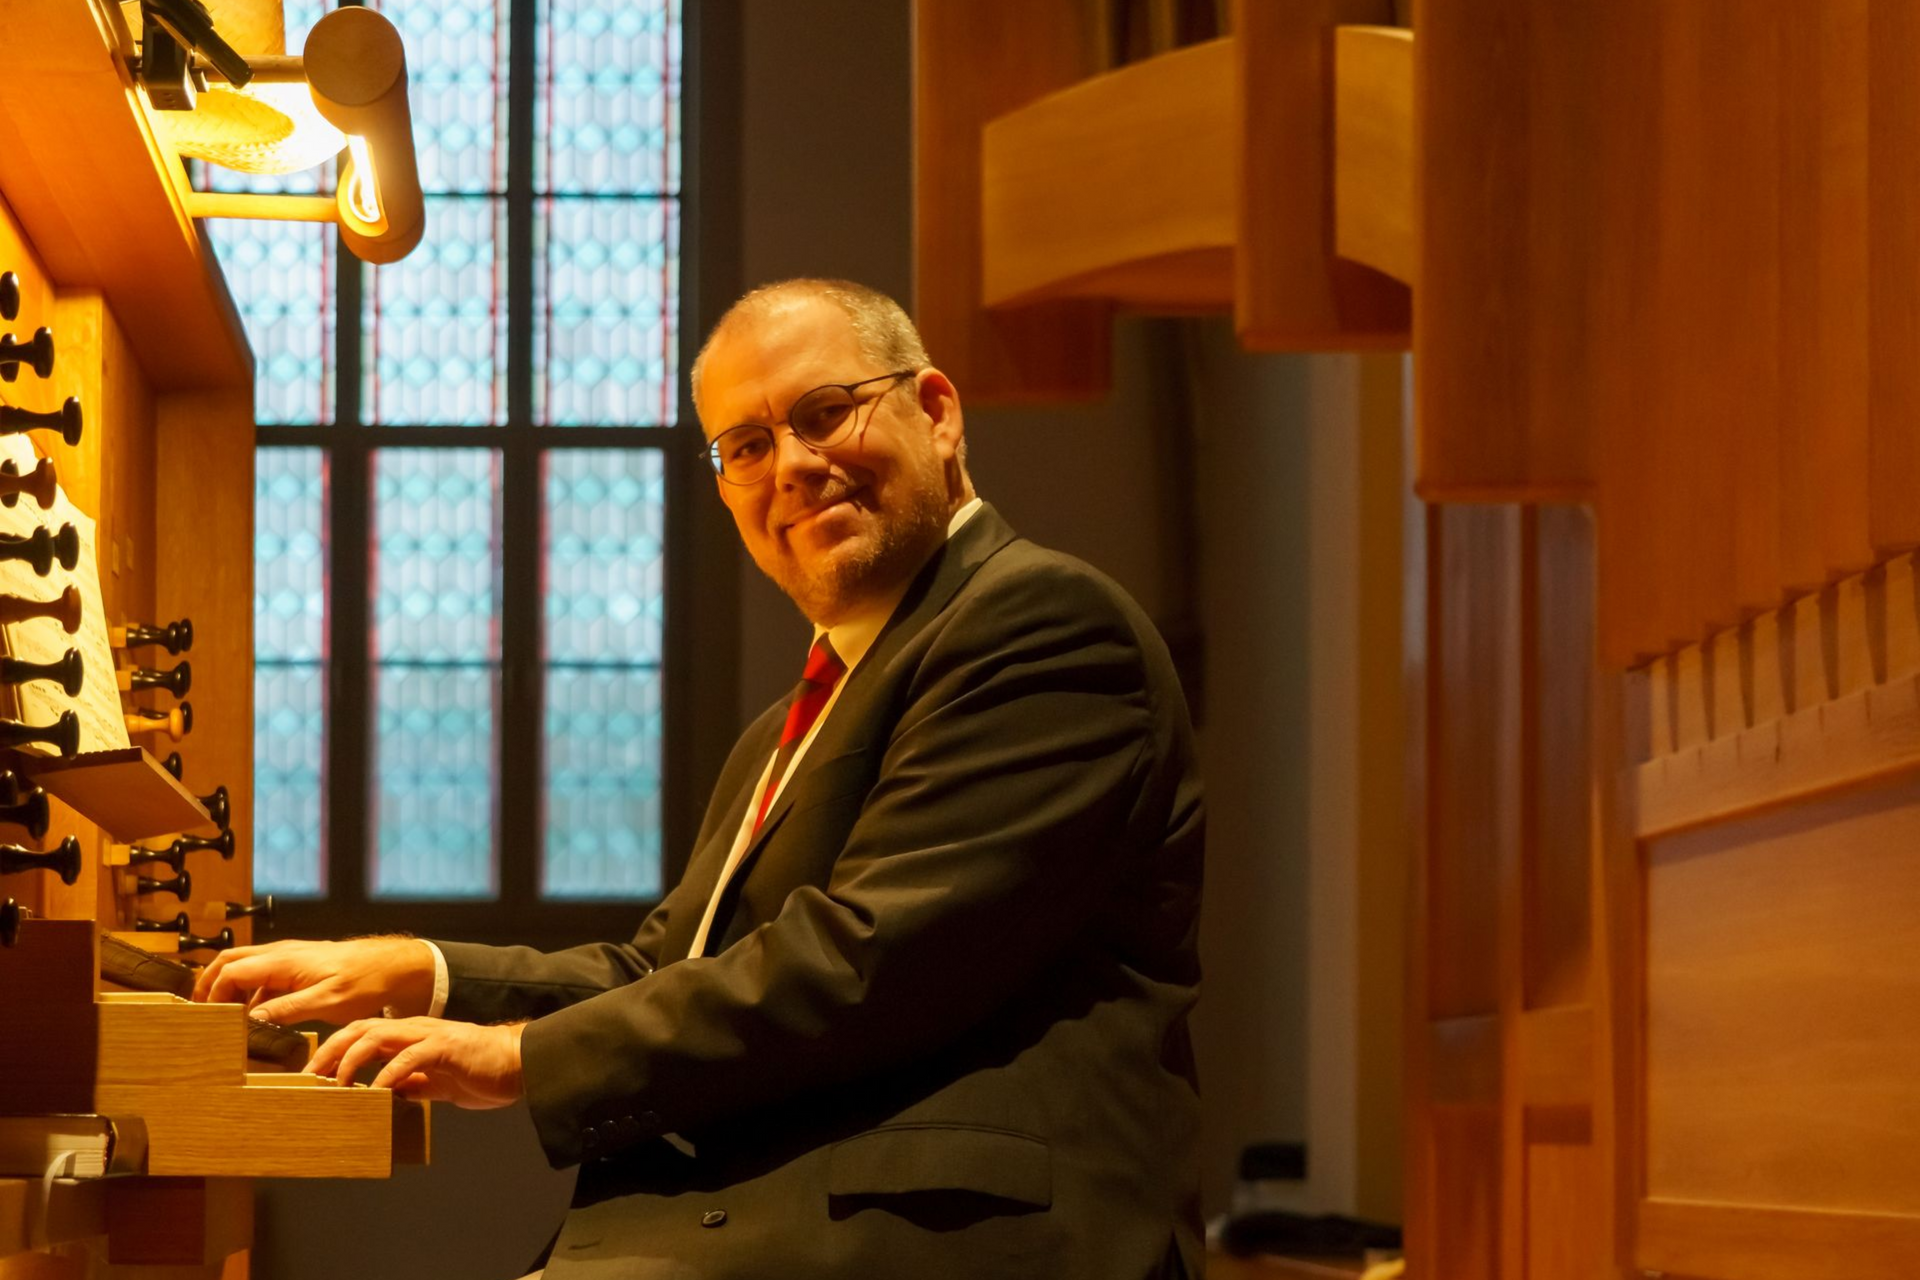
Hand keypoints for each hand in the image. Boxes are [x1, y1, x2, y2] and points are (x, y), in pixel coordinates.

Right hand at [190, 937, 436, 1025]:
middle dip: (211, 982)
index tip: (207, 1015)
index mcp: (283, 961)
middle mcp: (282, 954)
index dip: (213, 992)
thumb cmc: (364, 981)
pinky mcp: (301, 966)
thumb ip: (285, 1010)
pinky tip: (255, 1014)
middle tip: (201, 1010)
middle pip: (232, 962)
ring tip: (223, 1015)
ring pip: (247, 967)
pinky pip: (265, 975)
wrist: (394, 967)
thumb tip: (250, 1020)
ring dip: (230, 987)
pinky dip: (251, 991)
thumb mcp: (325, 1002)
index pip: (231, 971)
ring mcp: (291, 958)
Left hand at [308, 1017, 525, 1108]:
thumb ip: (413, 1084)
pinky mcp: (446, 1047)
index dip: (334, 1051)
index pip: (362, 1035)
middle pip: (360, 1029)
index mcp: (411, 1037)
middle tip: (311, 1076)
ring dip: (352, 1058)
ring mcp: (430, 1036)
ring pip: (378, 1035)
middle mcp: (415, 1030)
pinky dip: (390, 1072)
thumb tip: (388, 1096)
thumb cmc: (481, 1072)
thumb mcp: (438, 1083)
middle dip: (330, 1050)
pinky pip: (411, 1056)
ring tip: (339, 1083)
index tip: (314, 1076)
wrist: (519, 1063)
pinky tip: (379, 1089)